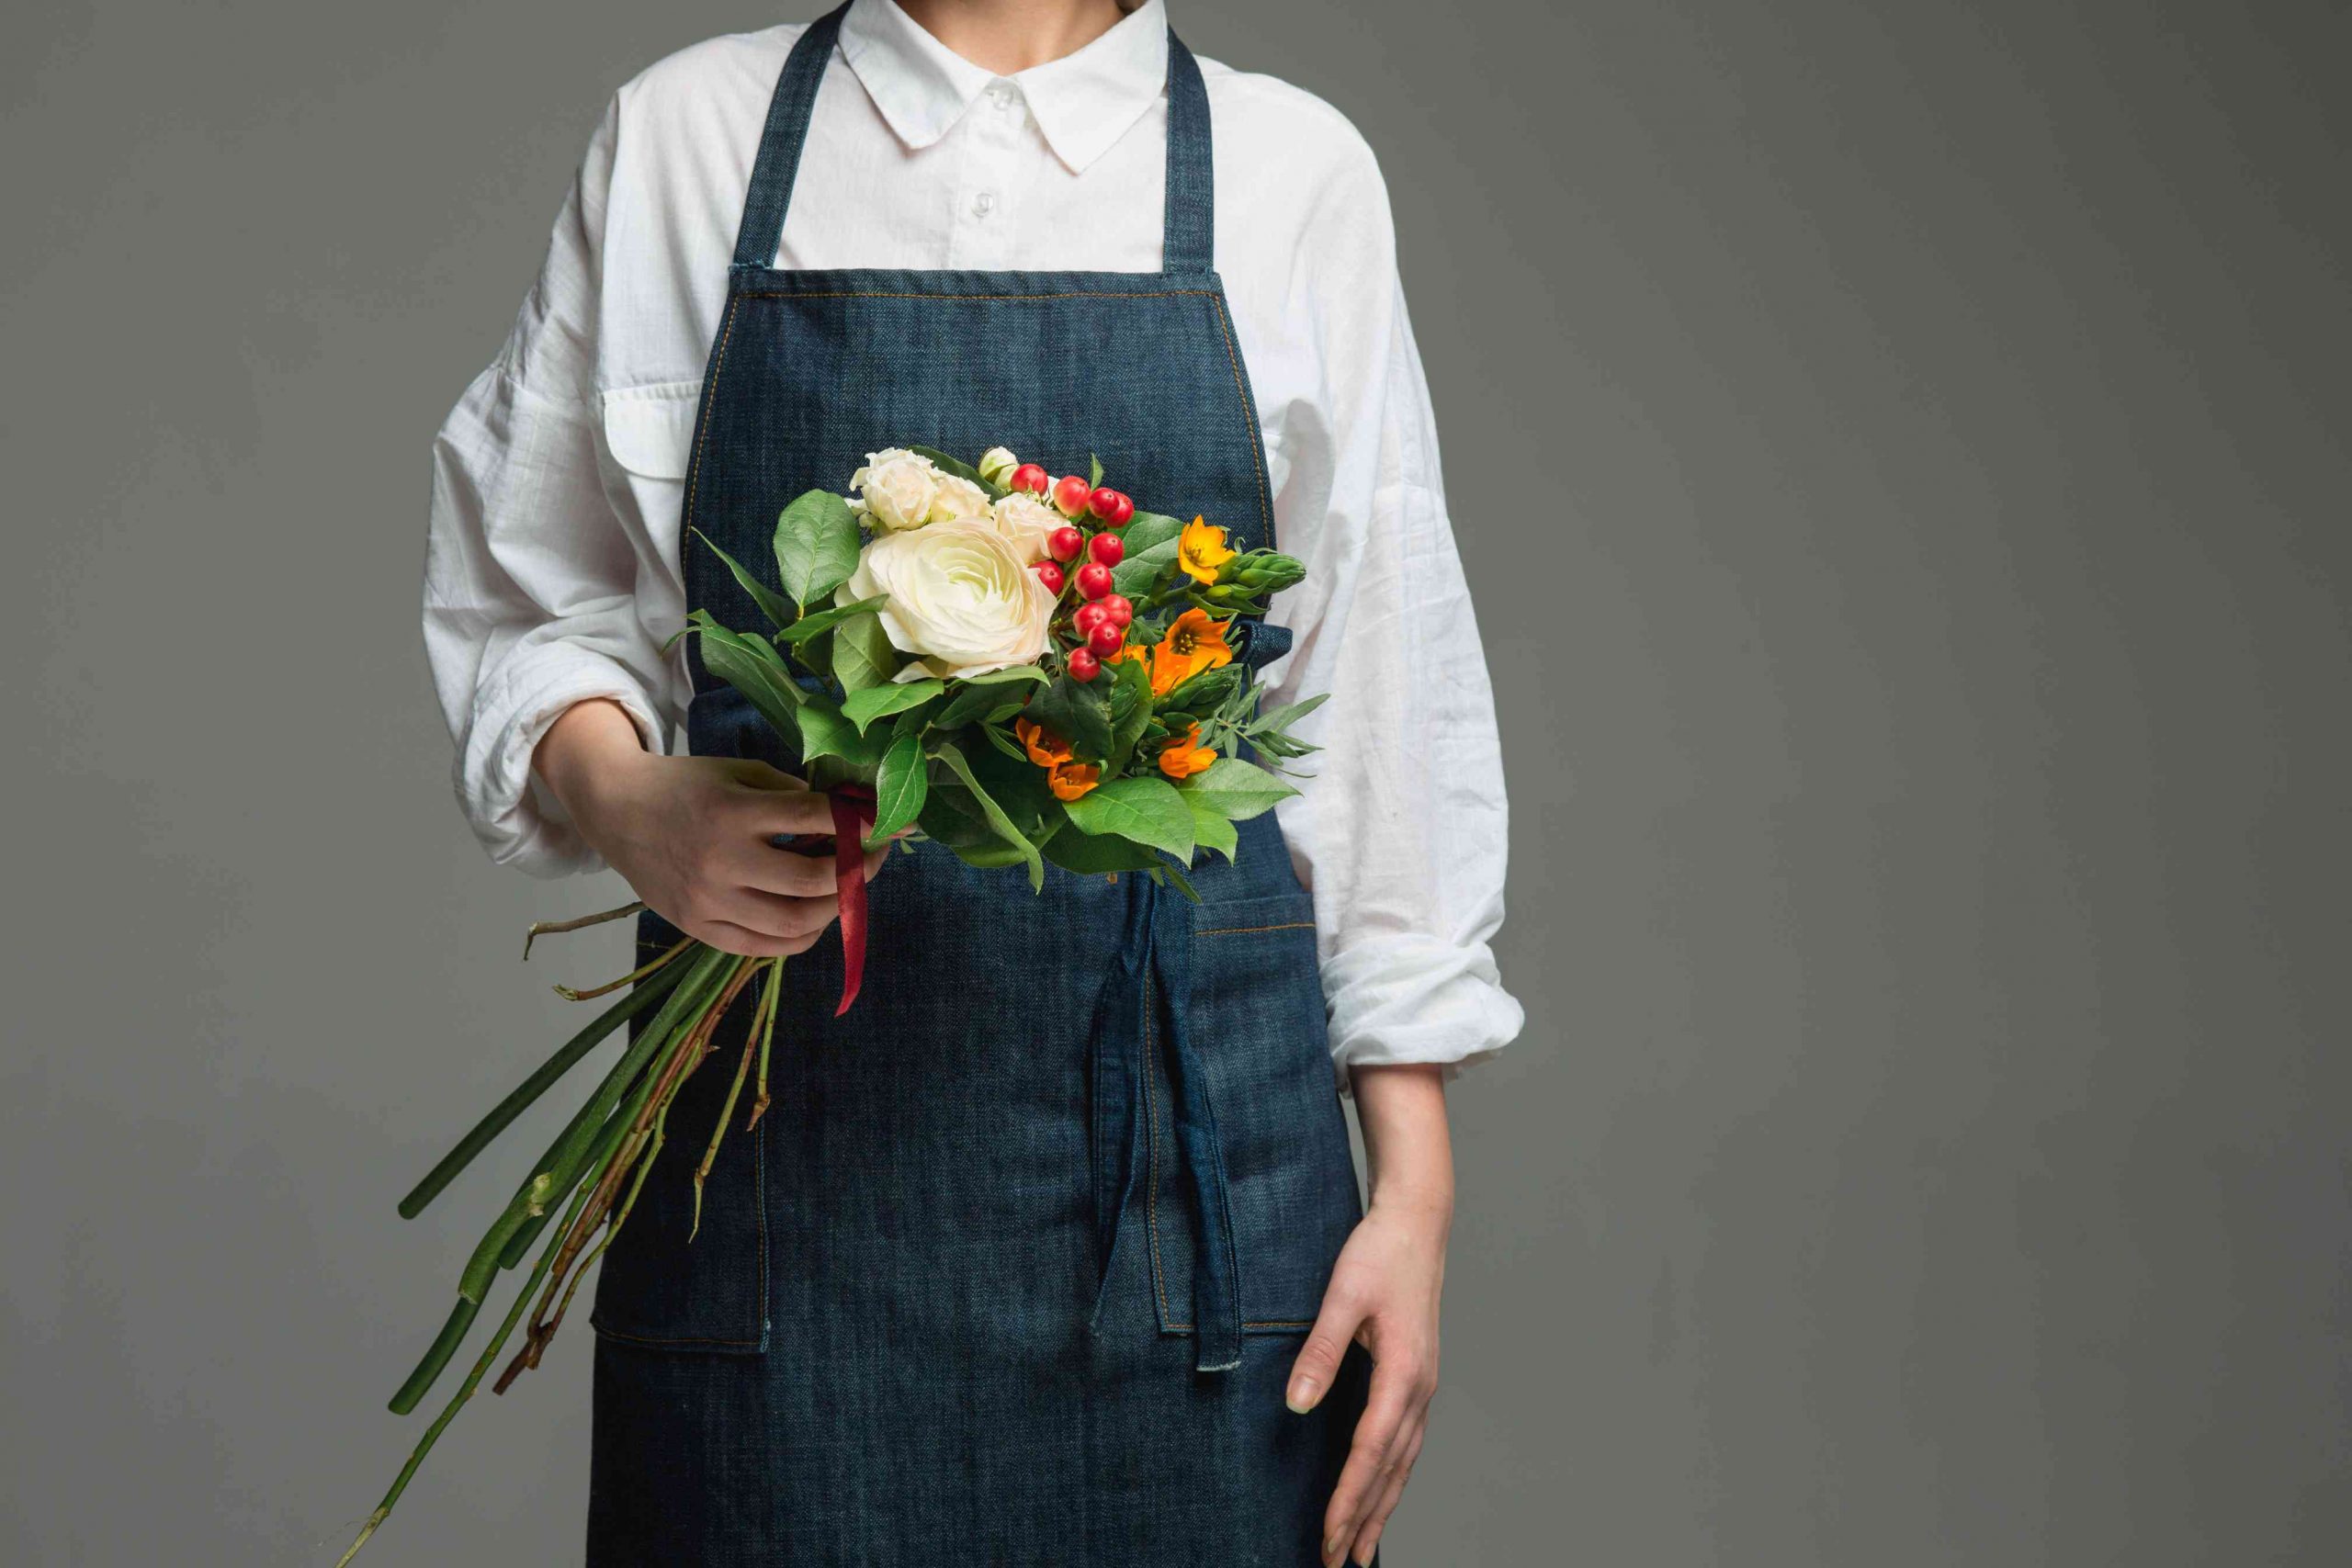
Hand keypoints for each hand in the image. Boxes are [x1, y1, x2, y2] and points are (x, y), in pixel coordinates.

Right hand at [533, 698, 889, 956]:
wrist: (615, 811)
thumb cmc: (685, 786)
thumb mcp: (738, 772)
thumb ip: (789, 793)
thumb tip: (848, 816)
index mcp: (733, 811)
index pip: (812, 819)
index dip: (859, 822)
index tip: (887, 821)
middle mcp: (722, 860)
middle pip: (812, 880)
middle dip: (857, 869)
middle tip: (873, 857)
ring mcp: (709, 900)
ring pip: (794, 924)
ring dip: (834, 908)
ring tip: (845, 888)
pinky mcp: (698, 927)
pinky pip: (764, 947)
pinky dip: (801, 936)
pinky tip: (815, 916)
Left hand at [1288, 1192, 1449, 1565]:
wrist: (1417, 1222)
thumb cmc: (1379, 1253)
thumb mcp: (1343, 1296)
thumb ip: (1321, 1351)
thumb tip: (1296, 1402)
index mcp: (1404, 1374)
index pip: (1370, 1451)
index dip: (1348, 1498)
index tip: (1328, 1535)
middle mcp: (1420, 1388)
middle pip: (1391, 1470)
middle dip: (1364, 1519)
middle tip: (1339, 1562)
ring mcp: (1424, 1385)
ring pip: (1404, 1462)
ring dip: (1382, 1506)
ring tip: (1363, 1548)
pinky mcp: (1418, 1377)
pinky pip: (1407, 1442)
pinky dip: (1393, 1477)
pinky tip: (1381, 1492)